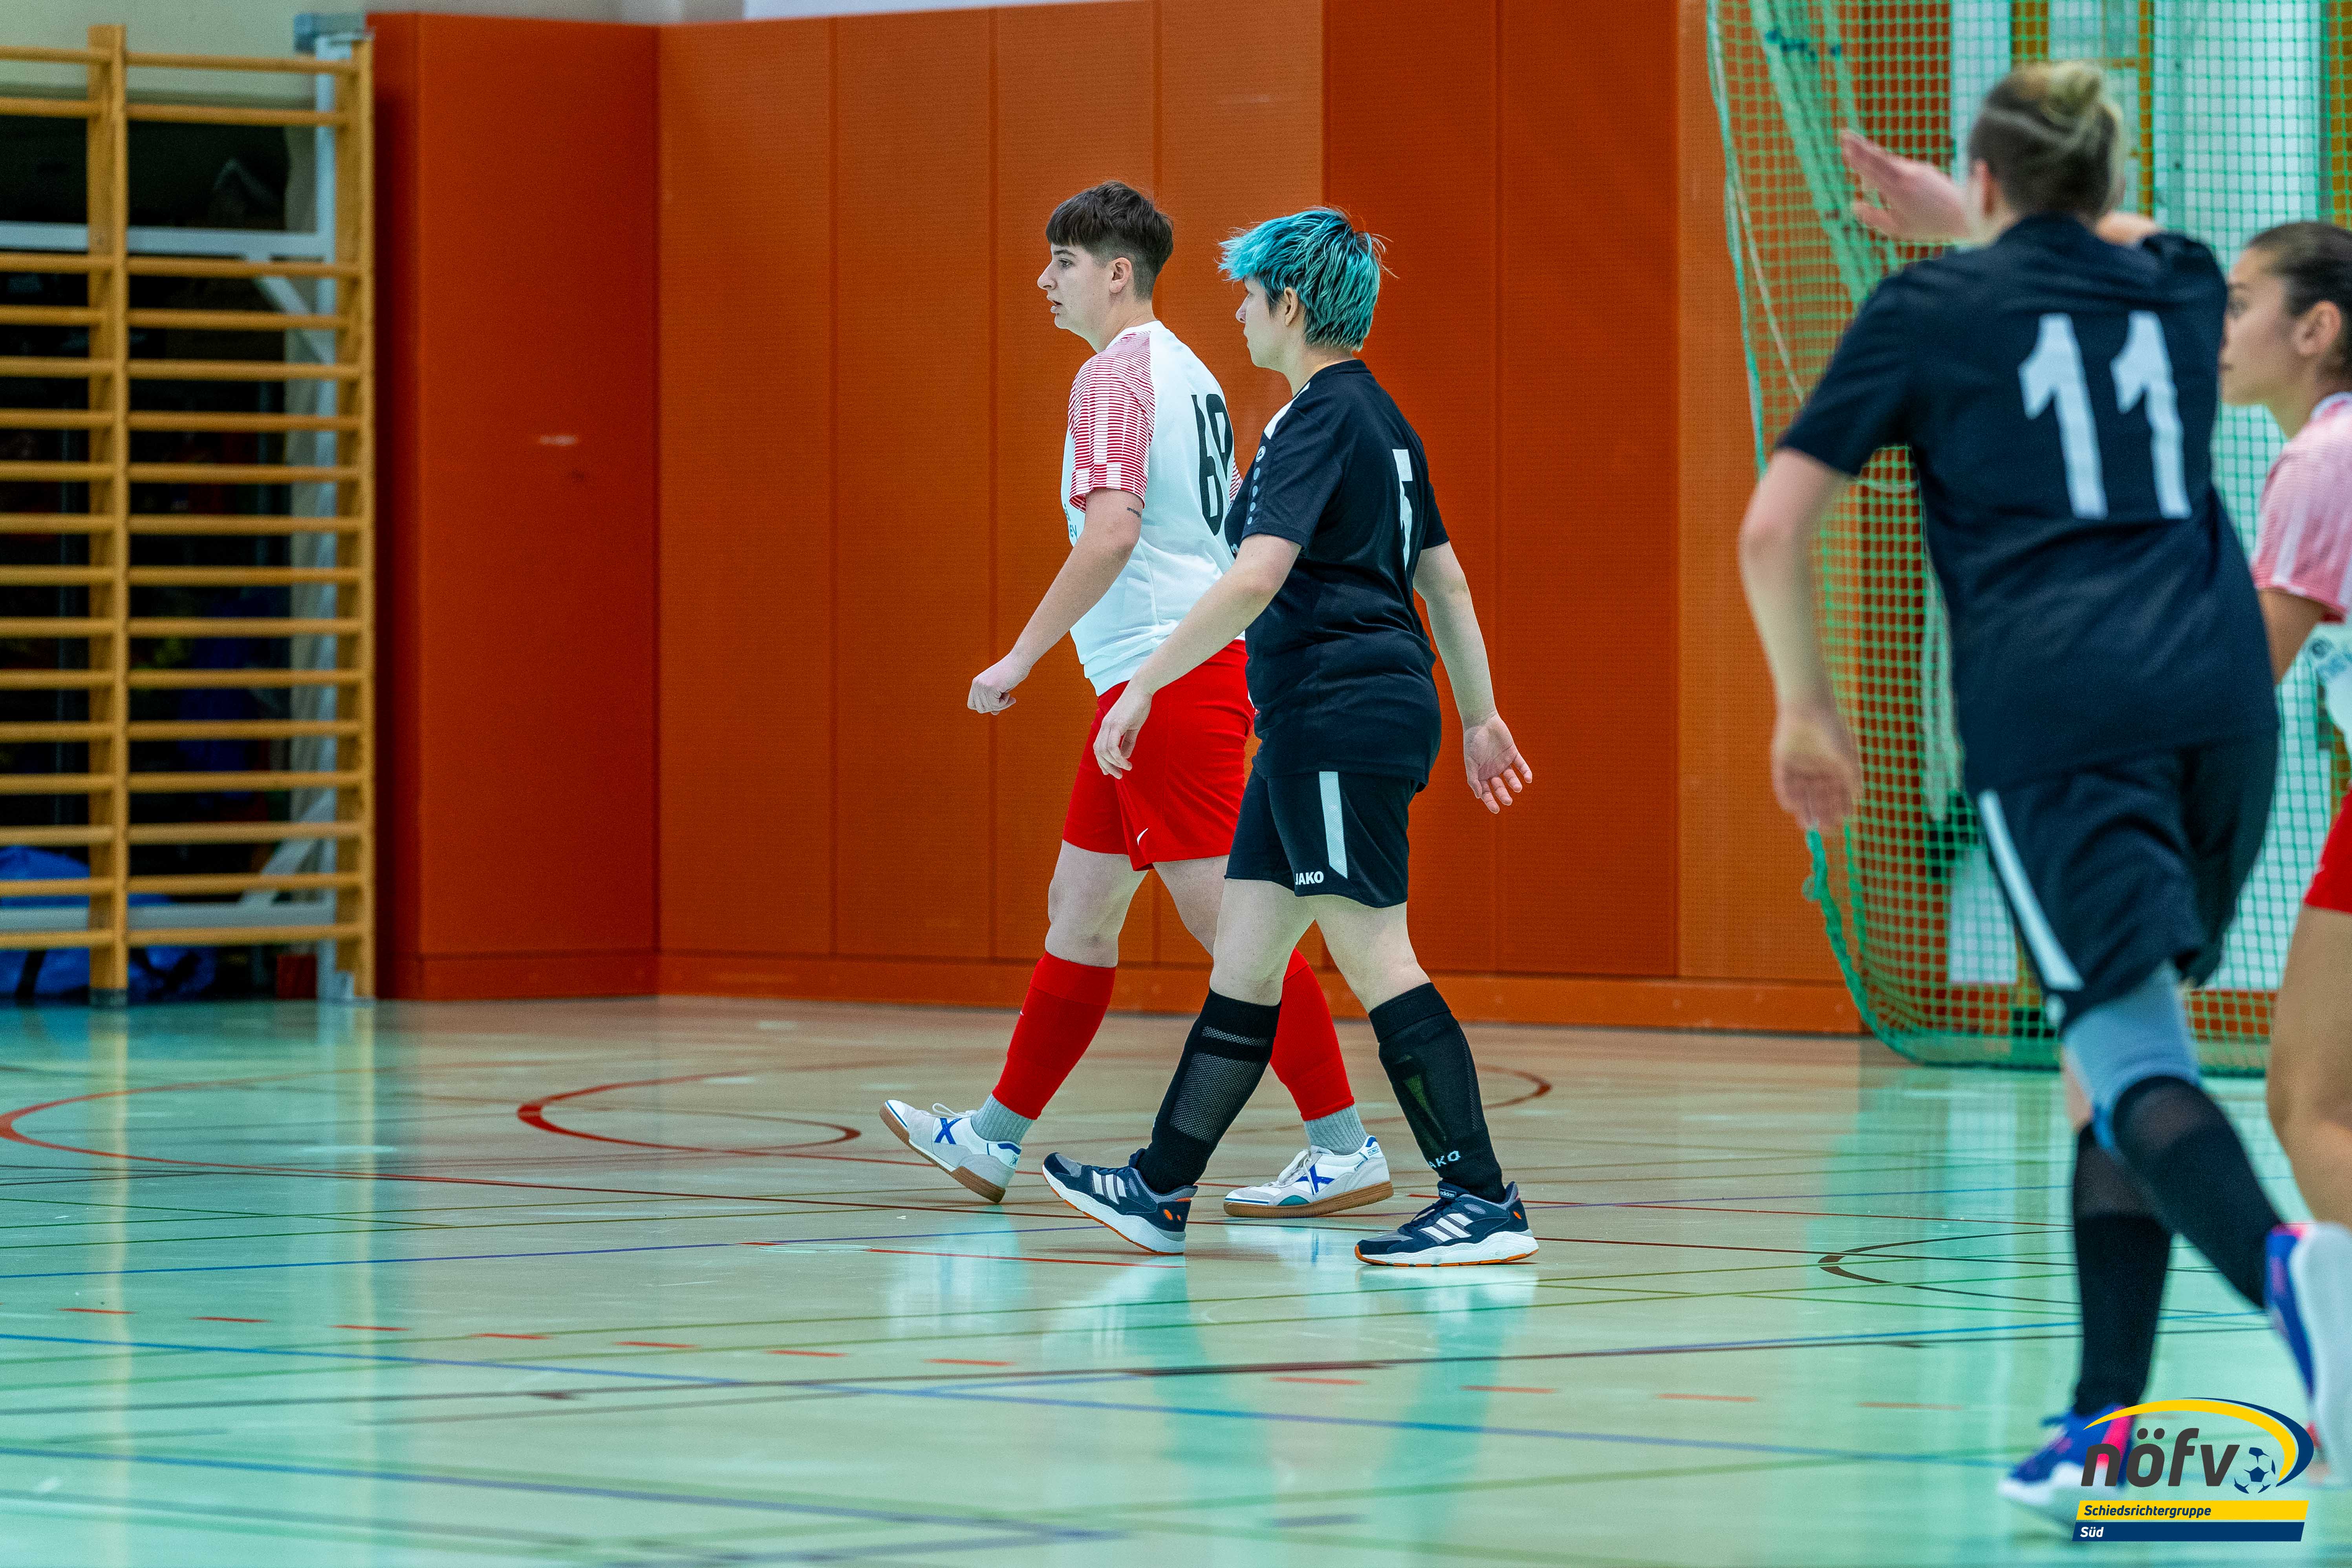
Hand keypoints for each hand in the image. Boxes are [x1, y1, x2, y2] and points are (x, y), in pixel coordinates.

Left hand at [969, 654, 1031, 714]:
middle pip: (980, 709)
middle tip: (1006, 700)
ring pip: (989, 708)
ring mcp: (983, 686)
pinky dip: (1004, 703)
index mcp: (976, 683)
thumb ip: (994, 700)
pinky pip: (996, 705)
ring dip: (1001, 705)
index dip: (984, 707)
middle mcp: (977, 684)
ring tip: (1009, 696)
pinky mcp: (991, 687)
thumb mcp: (1000, 689)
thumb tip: (994, 713)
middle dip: (994, 708)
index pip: (972, 704)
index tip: (995, 702)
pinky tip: (1009, 694)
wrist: (1019, 661)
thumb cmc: (1011, 674)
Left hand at [1094, 686, 1151, 777]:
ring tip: (1126, 769)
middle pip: (1098, 752)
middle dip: (1107, 767)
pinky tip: (1126, 762)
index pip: (1098, 748)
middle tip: (1119, 775)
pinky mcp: (1116, 724)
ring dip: (1114, 764)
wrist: (1142, 688)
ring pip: (1104, 751)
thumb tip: (1124, 757)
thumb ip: (1128, 742)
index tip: (1111, 772)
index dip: (1102, 762)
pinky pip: (1112, 747)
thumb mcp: (1133, 727)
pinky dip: (1118, 758)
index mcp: (1106, 726)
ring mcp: (1109, 725)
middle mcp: (1104, 726)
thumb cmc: (1139, 705)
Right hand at [1462, 715, 1531, 813]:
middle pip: (1499, 787)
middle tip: (1508, 801)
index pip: (1485, 792)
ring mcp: (1502, 762)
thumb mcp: (1470, 761)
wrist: (1482, 721)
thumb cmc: (1472, 741)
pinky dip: (1525, 772)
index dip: (1490, 801)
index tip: (1496, 810)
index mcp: (1480, 773)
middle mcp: (1491, 770)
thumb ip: (1473, 778)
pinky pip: (1521, 765)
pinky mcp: (1512, 753)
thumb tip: (1478, 796)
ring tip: (1518, 788)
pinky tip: (1528, 779)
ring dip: (1515, 784)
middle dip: (1503, 795)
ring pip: (1511, 778)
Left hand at [1771, 698, 1862, 831]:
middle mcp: (1817, 770)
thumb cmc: (1832, 730)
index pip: (1838, 794)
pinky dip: (1786, 795)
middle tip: (1824, 829)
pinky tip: (1791, 807)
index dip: (1841, 808)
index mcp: (1834, 768)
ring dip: (1805, 809)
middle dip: (1823, 813)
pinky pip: (1783, 783)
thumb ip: (1852, 777)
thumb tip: (1858, 798)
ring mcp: (1799, 766)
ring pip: (1802, 794)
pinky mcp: (1782, 761)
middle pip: (1820, 797)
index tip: (1842, 822)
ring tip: (1807, 824)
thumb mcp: (1847, 756)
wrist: (1809, 708)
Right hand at [1839, 129, 1969, 242]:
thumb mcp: (1897, 229)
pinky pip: (1900, 166)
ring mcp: (1918, 170)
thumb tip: (1854, 206)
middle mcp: (1907, 175)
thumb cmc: (1930, 226)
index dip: (1856, 156)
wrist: (1966, 214)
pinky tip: (1882, 180)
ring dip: (1872, 160)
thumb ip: (1873, 218)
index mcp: (1897, 190)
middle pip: (1878, 157)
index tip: (1844, 145)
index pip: (1871, 169)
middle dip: (1860, 146)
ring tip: (1857, 158)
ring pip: (1889, 161)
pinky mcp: (1925, 170)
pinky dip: (1887, 168)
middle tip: (1844, 135)